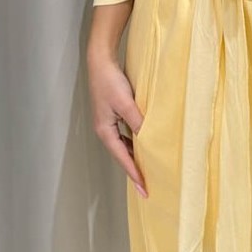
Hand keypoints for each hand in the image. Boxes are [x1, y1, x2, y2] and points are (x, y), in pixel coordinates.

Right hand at [87, 51, 147, 197]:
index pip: (123, 158)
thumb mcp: (125, 103)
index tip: (145, 189)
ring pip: (124, 145)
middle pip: (122, 155)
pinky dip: (134, 142)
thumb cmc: (110, 82)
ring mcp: (108, 122)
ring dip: (135, 156)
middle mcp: (105, 130)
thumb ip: (137, 121)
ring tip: (148, 168)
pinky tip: (143, 143)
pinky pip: (125, 135)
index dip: (134, 174)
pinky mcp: (113, 114)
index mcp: (105, 131)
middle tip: (148, 185)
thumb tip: (149, 139)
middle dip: (134, 169)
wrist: (101, 61)